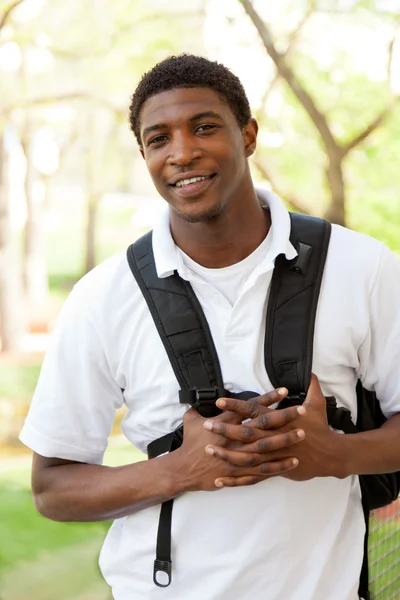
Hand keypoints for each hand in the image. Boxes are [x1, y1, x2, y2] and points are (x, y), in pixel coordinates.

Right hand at [174, 388, 301, 491]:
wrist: (184, 469)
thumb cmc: (189, 444)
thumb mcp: (191, 420)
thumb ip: (199, 408)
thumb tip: (200, 397)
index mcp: (225, 422)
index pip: (249, 407)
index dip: (267, 399)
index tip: (283, 391)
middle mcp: (235, 438)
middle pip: (262, 425)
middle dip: (283, 417)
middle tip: (301, 410)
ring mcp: (239, 455)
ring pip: (267, 447)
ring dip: (285, 440)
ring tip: (302, 433)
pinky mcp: (241, 471)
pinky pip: (263, 469)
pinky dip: (278, 465)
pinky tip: (293, 461)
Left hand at [204, 376, 346, 484]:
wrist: (331, 454)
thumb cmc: (321, 427)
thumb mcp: (318, 403)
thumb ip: (311, 385)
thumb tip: (309, 371)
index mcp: (279, 421)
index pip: (254, 410)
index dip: (236, 406)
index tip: (219, 402)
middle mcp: (273, 438)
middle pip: (245, 433)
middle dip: (225, 429)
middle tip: (207, 425)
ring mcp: (273, 456)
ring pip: (245, 456)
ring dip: (226, 453)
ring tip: (208, 449)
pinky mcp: (274, 470)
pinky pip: (251, 476)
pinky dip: (235, 479)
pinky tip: (219, 481)